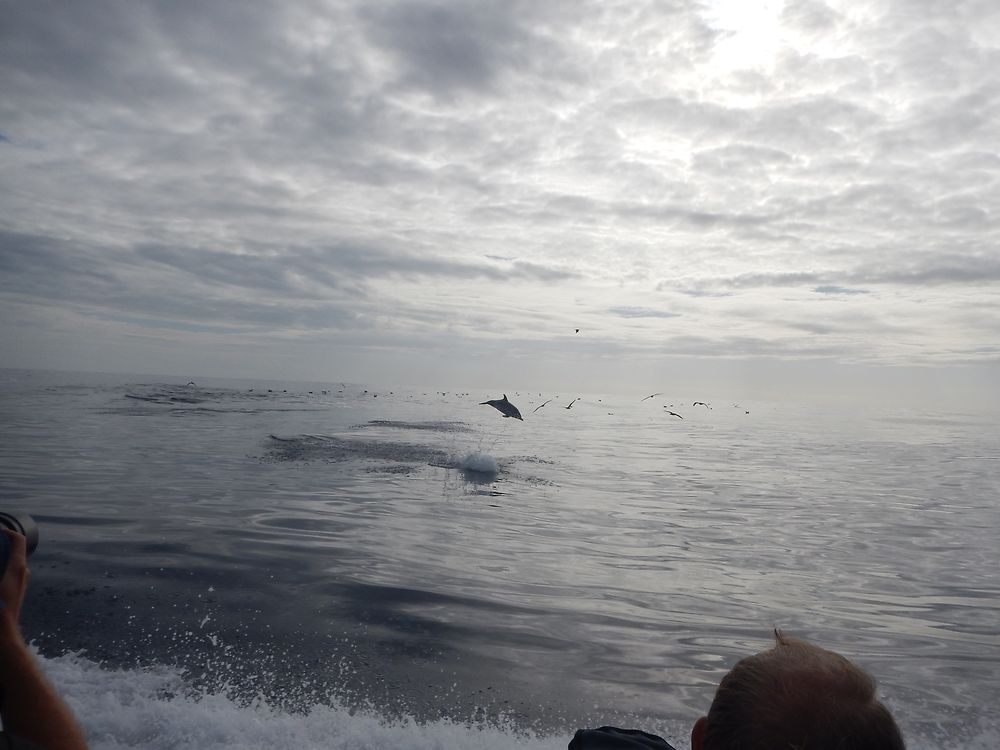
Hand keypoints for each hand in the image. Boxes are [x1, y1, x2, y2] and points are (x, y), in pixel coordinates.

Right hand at [0, 528, 28, 648]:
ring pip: (10, 563)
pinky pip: (8, 574)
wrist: (2, 637)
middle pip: (14, 550)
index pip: (18, 540)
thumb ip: (2, 566)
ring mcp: (19, 583)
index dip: (7, 532)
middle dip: (0, 545)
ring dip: (0, 558)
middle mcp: (22, 573)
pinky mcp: (14, 592)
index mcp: (17, 568)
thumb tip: (12, 569)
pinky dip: (1, 569)